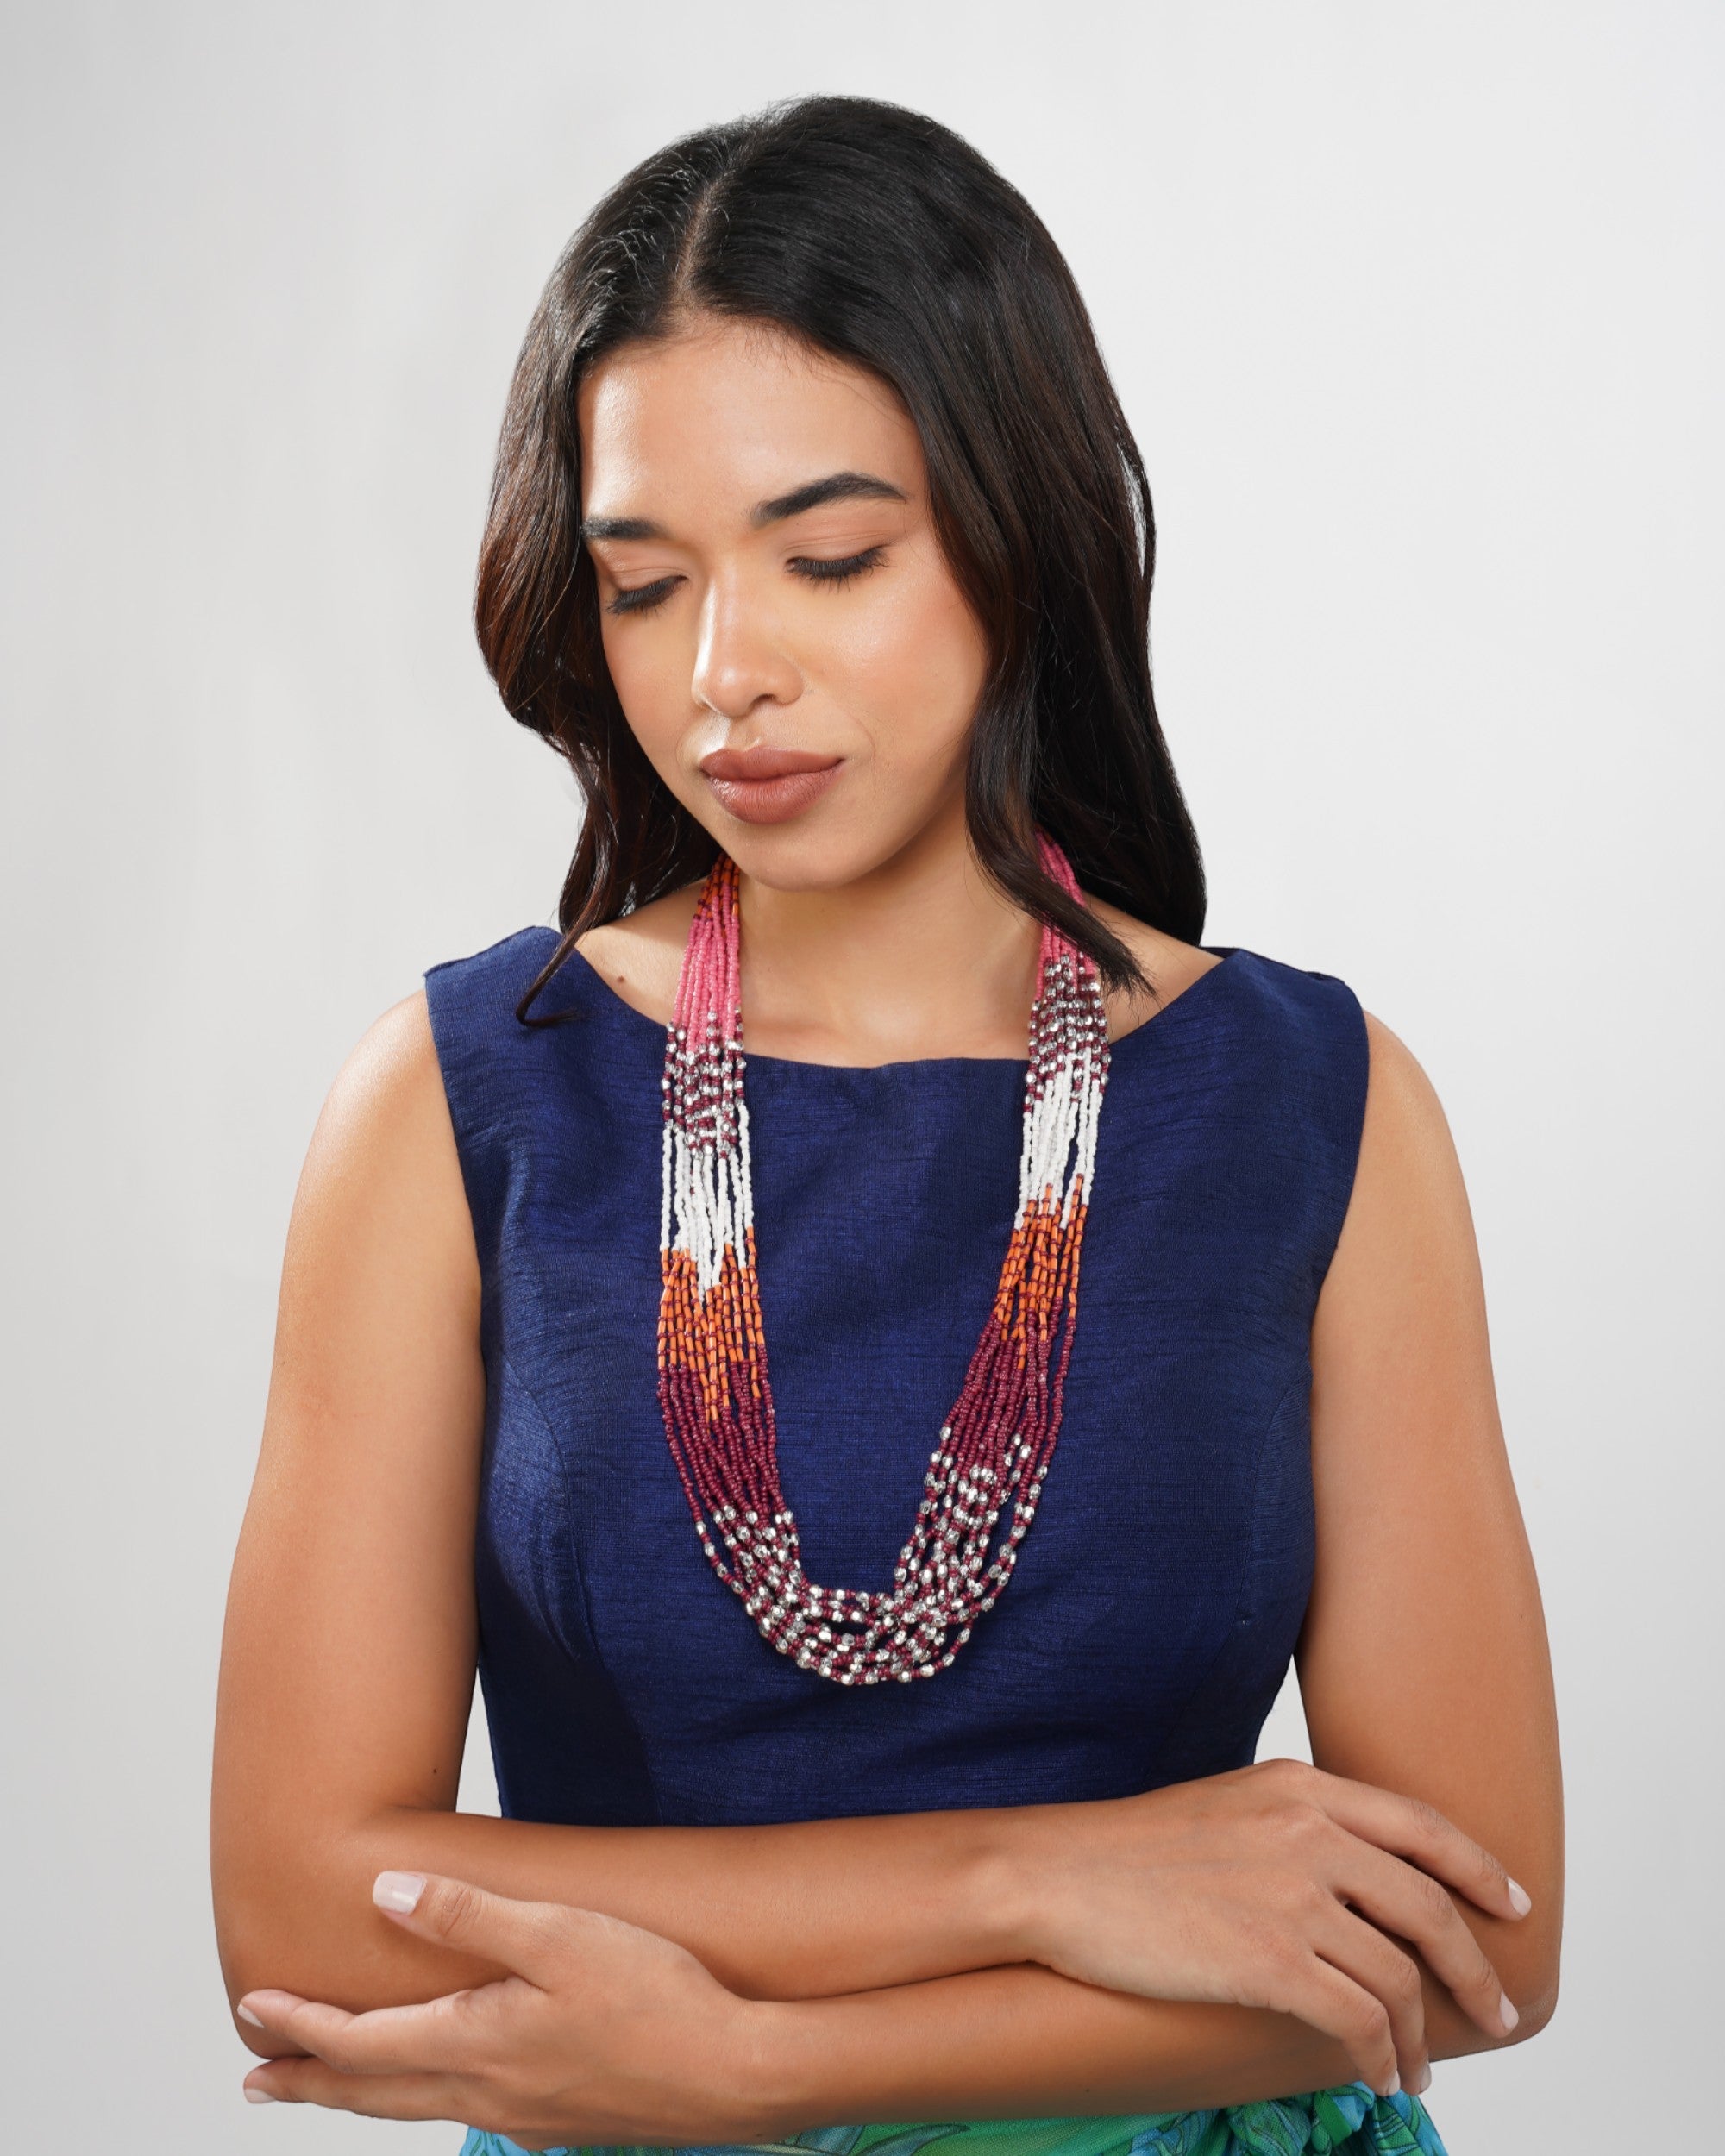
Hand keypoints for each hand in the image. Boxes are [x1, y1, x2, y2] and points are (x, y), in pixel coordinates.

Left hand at [235, 1869, 769, 2144]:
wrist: (735, 2074)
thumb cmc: (655, 1995)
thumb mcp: (559, 1935)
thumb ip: (468, 1913)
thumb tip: (384, 1891)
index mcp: (472, 2045)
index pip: (357, 2041)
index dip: (300, 2024)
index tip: (251, 2009)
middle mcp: (484, 2093)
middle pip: (372, 2091)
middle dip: (309, 2080)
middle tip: (255, 2082)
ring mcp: (523, 2116)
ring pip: (416, 2107)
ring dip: (361, 2093)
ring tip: (331, 2085)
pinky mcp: (559, 2121)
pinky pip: (463, 2111)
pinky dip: (421, 2097)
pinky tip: (445, 2086)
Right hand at [1007, 1757, 1531, 2099]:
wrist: (1058, 1876)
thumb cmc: (1130, 1848)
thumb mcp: (1228, 1805)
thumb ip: (1297, 1826)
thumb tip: (1353, 1877)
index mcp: (1301, 1785)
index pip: (1421, 1825)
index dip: (1478, 1869)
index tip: (1511, 1904)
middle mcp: (1309, 1831)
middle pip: (1429, 1907)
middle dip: (1475, 1970)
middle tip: (1498, 2011)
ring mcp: (1291, 1894)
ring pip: (1399, 1976)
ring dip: (1422, 2034)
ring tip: (1419, 2067)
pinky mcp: (1268, 1958)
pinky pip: (1358, 2019)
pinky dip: (1381, 2056)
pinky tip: (1378, 2074)